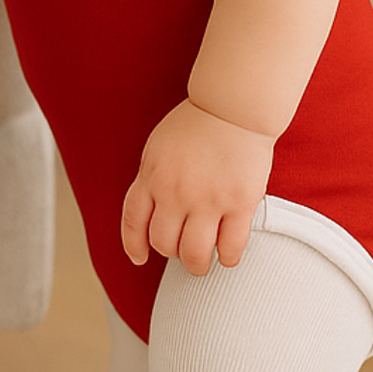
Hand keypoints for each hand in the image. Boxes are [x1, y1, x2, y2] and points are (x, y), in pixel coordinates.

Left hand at [120, 98, 274, 275]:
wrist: (234, 106)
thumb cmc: (199, 124)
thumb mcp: (159, 147)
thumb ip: (152, 178)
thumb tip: (150, 211)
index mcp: (152, 175)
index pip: (133, 222)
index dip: (135, 246)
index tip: (140, 258)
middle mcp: (175, 191)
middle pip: (164, 243)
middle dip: (172, 252)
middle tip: (183, 249)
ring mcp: (207, 199)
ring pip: (194, 254)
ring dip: (197, 264)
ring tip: (204, 261)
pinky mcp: (239, 203)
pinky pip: (230, 248)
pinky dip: (227, 258)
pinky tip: (227, 253)